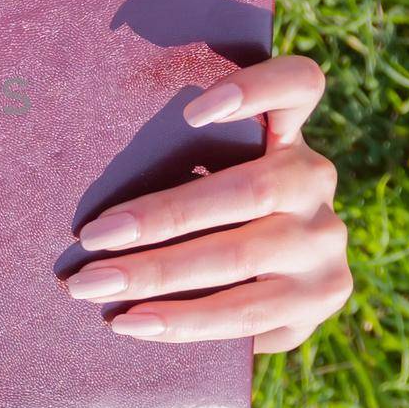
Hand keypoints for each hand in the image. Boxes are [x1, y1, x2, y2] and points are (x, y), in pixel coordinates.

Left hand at [61, 55, 350, 352]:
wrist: (273, 282)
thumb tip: (82, 161)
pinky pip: (247, 314)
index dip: (256, 89)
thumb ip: (175, 160)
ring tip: (92, 287)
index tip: (192, 111)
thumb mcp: (204, 173)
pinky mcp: (326, 296)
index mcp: (288, 132)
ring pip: (240, 258)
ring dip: (156, 275)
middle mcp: (316, 178)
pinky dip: (183, 321)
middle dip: (159, 219)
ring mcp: (326, 240)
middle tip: (90, 238)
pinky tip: (132, 322)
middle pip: (248, 191)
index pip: (298, 85)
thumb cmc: (206, 210)